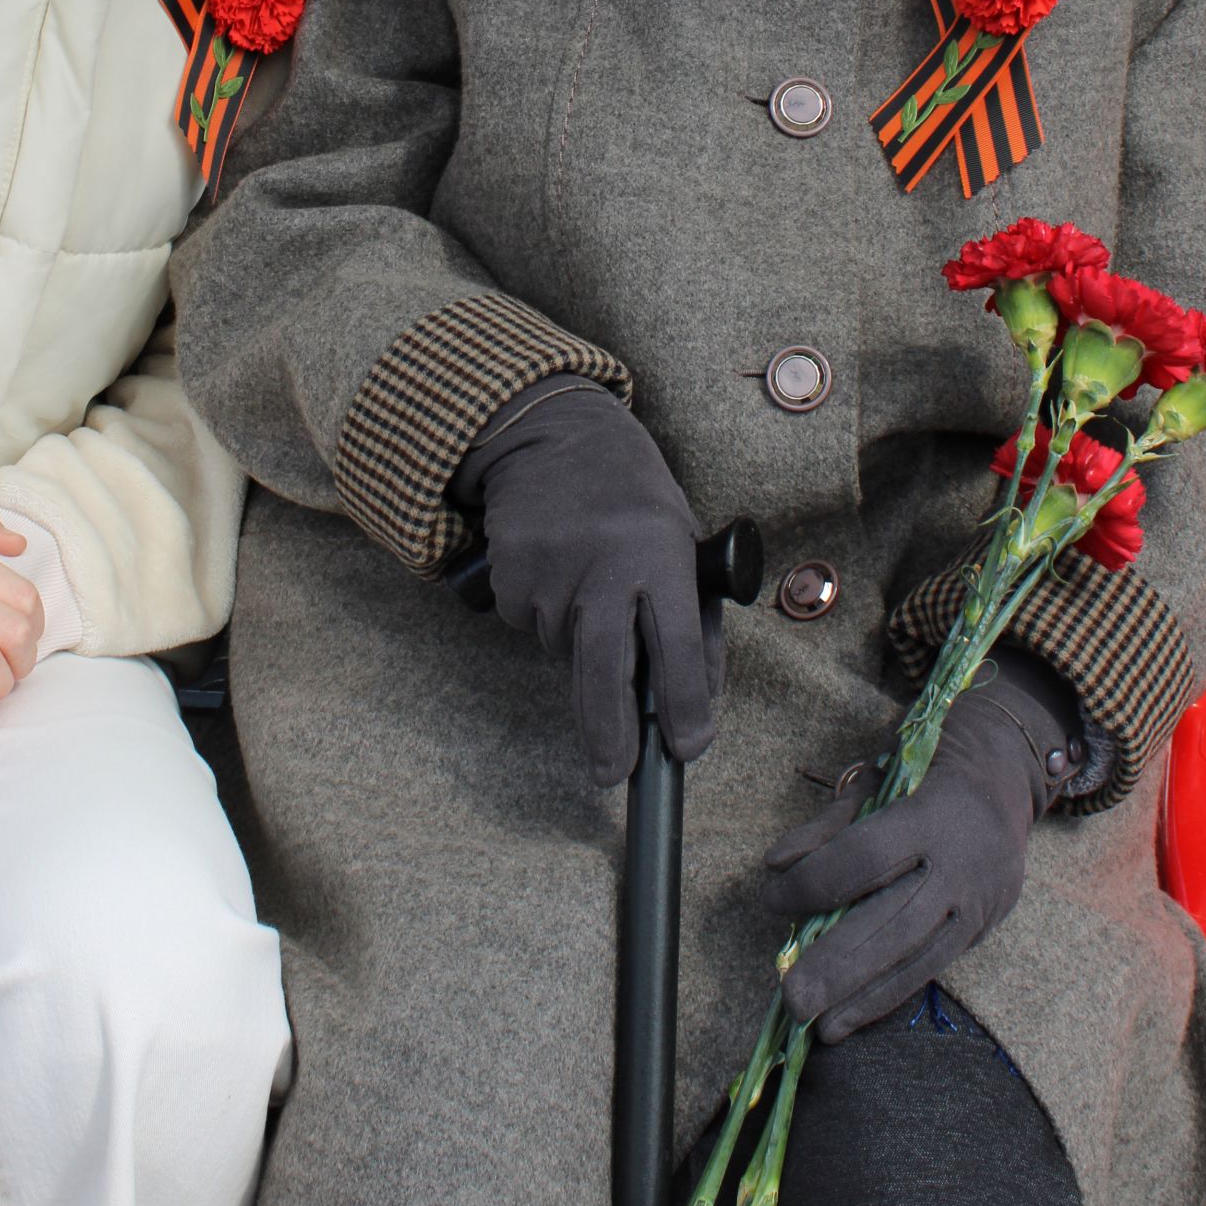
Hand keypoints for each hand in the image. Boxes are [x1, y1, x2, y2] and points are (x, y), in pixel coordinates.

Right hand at [459, 380, 717, 787]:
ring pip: (563, 649)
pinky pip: (527, 624)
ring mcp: (549, 569)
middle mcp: (604, 563)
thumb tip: (697, 705)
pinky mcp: (507, 572)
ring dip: (579, 641)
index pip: (676, 644)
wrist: (553, 432)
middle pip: (605, 669)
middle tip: (612, 773)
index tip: (686, 748)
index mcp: (659, 553)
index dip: (683, 703)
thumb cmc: (632, 494)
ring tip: (588, 579)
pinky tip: (556, 569)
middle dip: (610, 731)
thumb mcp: (681, 541)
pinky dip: (543, 615)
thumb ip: (695, 622)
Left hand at [760, 650, 1082, 1042]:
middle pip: (893, 923)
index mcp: (927, 816)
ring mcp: (976, 903)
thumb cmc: (921, 775)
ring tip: (817, 1026)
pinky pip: (930, 970)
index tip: (770, 901)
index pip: (864, 859)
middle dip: (839, 964)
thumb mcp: (875, 782)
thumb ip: (827, 826)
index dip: (813, 883)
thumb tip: (776, 866)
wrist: (1004, 781)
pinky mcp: (981, 930)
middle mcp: (957, 866)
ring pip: (915, 957)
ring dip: (862, 996)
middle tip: (793, 998)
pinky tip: (850, 1019)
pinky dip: (887, 997)